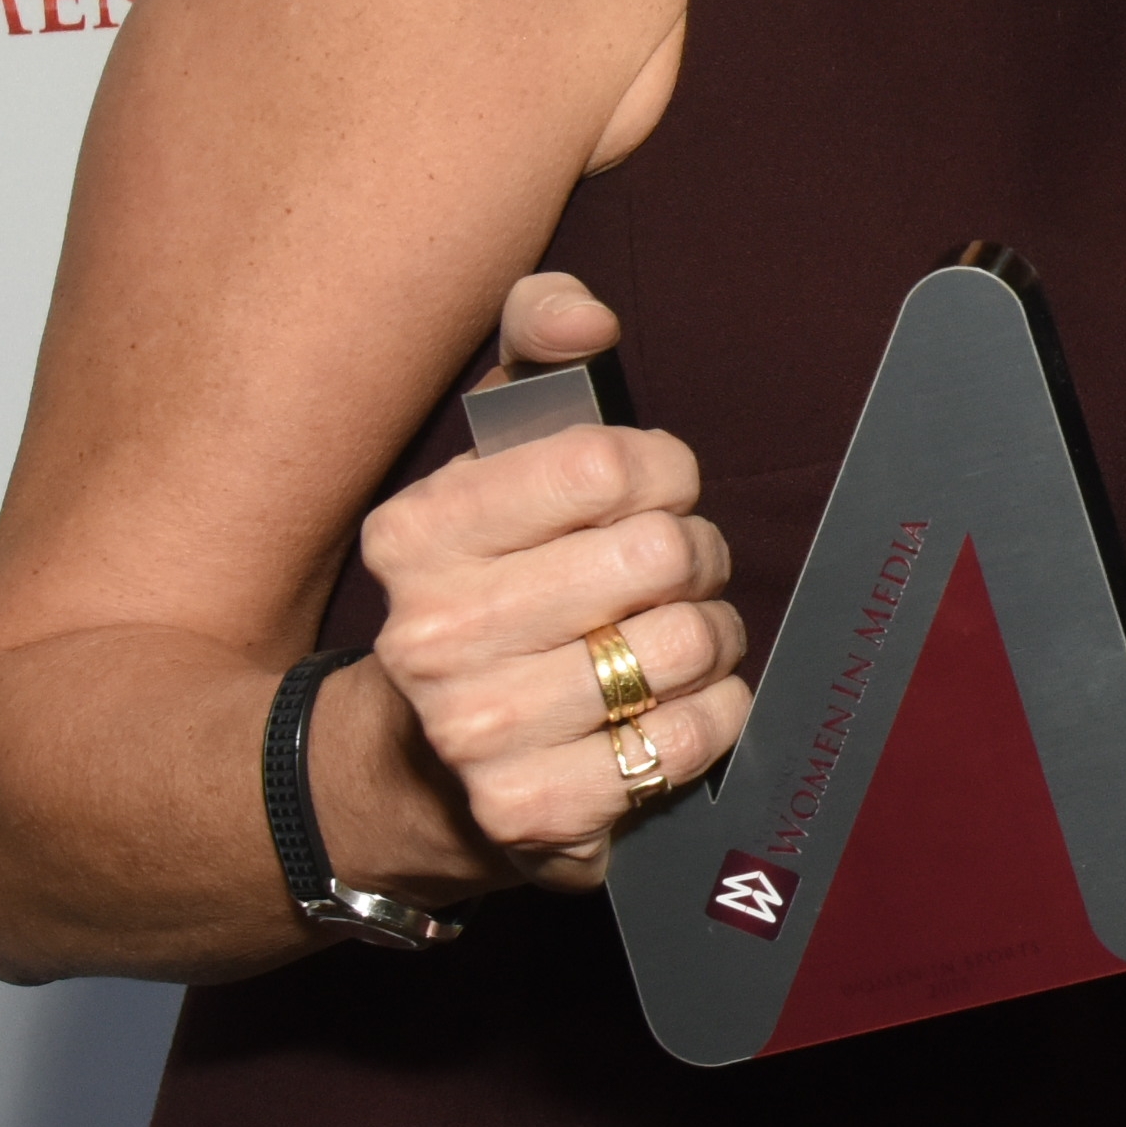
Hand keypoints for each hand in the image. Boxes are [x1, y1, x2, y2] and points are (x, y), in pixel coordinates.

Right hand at [359, 274, 748, 882]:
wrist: (414, 771)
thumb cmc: (486, 589)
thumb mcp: (486, 459)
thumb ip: (532, 352)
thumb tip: (586, 315)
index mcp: (416, 534)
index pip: (604, 465)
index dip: (662, 473)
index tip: (654, 491)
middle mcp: (434, 635)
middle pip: (657, 555)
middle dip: (692, 556)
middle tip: (674, 572)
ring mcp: (479, 734)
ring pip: (682, 646)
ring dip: (709, 638)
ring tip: (676, 641)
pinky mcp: (535, 811)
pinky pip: (690, 739)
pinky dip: (711, 716)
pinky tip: (674, 708)